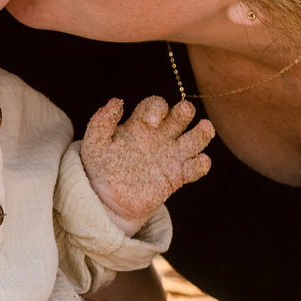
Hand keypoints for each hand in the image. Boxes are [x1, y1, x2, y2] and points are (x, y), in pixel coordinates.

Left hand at [77, 96, 213, 231]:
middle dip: (185, 111)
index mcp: (141, 123)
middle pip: (181, 115)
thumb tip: (116, 101)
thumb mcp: (95, 143)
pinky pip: (195, 168)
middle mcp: (160, 135)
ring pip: (194, 138)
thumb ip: (101, 122)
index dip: (157, 107)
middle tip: (183, 113)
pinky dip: (201, 164)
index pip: (156, 105)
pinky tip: (200, 162)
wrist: (106, 199)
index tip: (151, 120)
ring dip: (202, 132)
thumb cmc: (100, 167)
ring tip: (205, 128)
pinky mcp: (176, 176)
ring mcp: (170, 155)